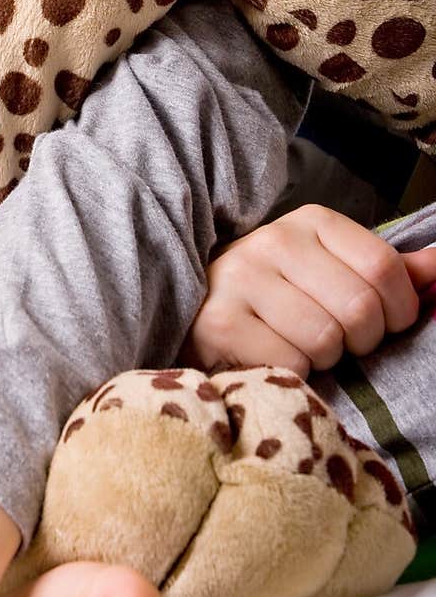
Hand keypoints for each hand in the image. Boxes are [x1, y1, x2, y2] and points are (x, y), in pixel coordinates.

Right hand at [181, 203, 435, 378]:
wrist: (197, 314)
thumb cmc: (278, 298)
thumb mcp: (332, 272)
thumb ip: (387, 272)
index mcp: (311, 222)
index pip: (384, 266)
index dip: (398, 310)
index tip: (383, 325)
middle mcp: (273, 240)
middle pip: (360, 308)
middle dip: (361, 342)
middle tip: (339, 343)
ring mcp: (241, 279)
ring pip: (326, 340)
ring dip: (325, 360)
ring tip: (301, 347)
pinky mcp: (220, 323)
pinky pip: (291, 363)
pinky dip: (294, 374)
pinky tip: (274, 359)